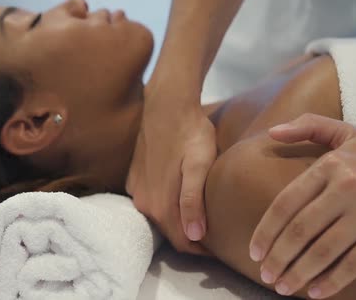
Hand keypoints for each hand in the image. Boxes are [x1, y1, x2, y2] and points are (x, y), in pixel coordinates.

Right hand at [126, 83, 215, 254]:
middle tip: (217, 236)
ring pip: (161, 218)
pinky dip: (167, 206)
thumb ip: (193, 201)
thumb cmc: (190, 133)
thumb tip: (195, 235)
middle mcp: (145, 203)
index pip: (183, 243)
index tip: (221, 248)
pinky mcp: (134, 179)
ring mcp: (137, 191)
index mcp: (162, 204)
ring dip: (180, 222)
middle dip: (192, 238)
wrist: (166, 105)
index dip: (203, 250)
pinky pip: (151, 202)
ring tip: (202, 218)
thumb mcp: (199, 165)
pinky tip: (181, 198)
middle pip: (171, 233)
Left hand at [249, 114, 355, 297]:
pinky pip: (355, 263)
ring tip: (283, 287)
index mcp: (331, 165)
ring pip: (323, 250)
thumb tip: (271, 133)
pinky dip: (332, 281)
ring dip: (298, 273)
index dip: (266, 231)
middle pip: (300, 230)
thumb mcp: (346, 132)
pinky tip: (316, 293)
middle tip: (265, 274)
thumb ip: (308, 127)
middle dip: (277, 257)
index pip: (286, 202)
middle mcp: (347, 187)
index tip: (253, 251)